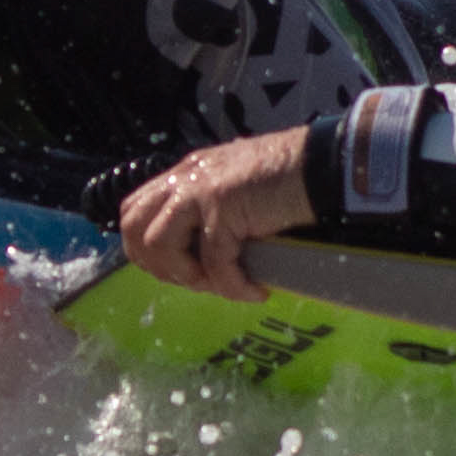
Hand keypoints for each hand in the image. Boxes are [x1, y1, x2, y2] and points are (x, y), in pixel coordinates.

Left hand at [118, 129, 315, 300]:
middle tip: (196, 281)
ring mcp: (200, 191)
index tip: (182, 270)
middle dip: (158, 265)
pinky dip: (232, 286)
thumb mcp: (237, 189)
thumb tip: (204, 256)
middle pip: (133, 226)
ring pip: (159, 244)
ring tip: (223, 284)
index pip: (135, 210)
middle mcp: (185, 178)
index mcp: (185, 174)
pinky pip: (214, 263)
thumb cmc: (289, 177)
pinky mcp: (222, 208)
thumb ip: (212, 210)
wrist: (323, 163)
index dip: (147, 249)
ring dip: (188, 276)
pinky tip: (254, 291)